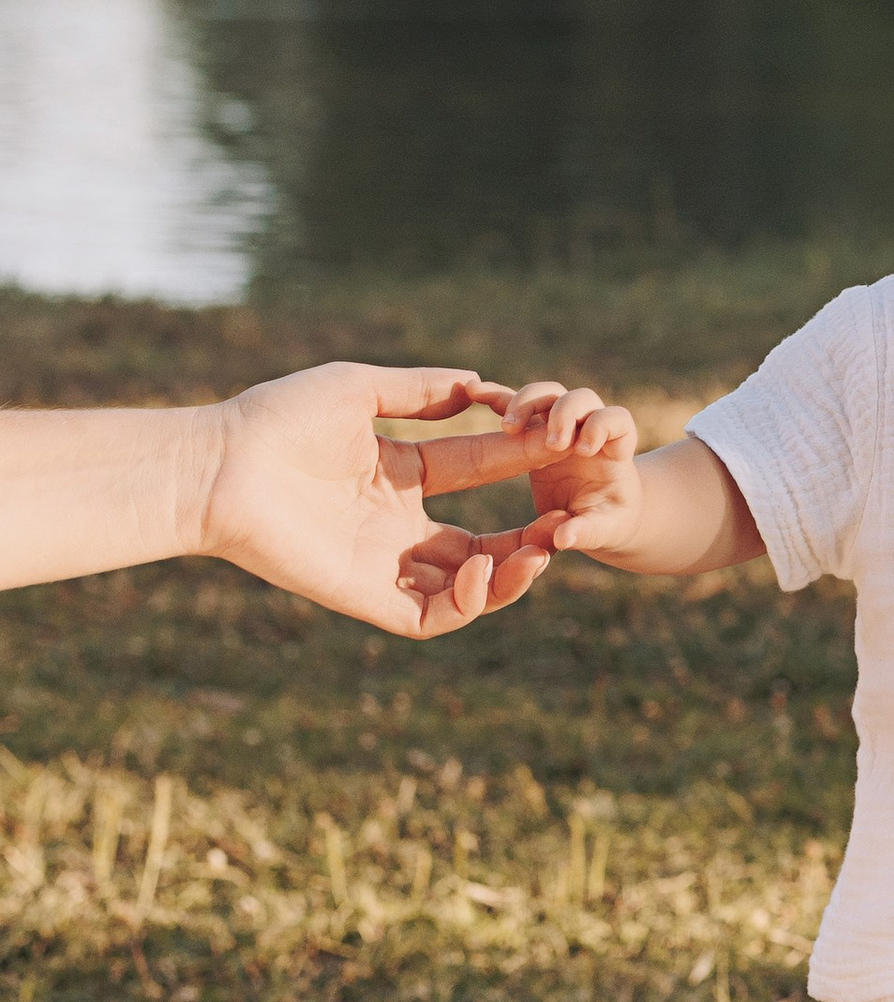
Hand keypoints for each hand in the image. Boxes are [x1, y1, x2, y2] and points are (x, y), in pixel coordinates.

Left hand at [198, 362, 557, 640]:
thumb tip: (479, 383)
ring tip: (540, 551)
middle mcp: (394, 525)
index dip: (519, 457)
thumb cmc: (275, 419)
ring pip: (466, 590)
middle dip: (528, 535)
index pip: (475, 469)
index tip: (559, 439)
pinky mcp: (365, 597)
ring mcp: (382, 565)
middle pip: (481, 542)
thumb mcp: (357, 388)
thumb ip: (419, 390)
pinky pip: (431, 618)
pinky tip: (482, 570)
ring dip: (511, 578)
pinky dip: (468, 605)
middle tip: (566, 518)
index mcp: (394, 476)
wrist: (220, 466)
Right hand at [452, 382, 646, 575]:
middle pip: (580, 399)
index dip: (602, 426)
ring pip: (546, 395)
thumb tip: (564, 539)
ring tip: (509, 428)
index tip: (582, 449)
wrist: (594, 514)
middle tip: (552, 444)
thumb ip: (586, 532)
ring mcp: (559, 425)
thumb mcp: (603, 531)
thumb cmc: (606, 521)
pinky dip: (495, 397)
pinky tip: (472, 392)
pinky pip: (514, 405)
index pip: (616, 420)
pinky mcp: (532, 430)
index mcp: (613, 449)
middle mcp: (588, 428)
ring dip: (527, 403)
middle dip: (564, 414)